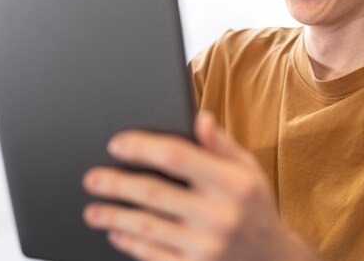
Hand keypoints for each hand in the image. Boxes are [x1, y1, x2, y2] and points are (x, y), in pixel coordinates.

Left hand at [82, 111, 319, 260]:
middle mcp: (219, 215)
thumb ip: (221, 145)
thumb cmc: (254, 207)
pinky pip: (153, 255)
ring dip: (113, 216)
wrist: (272, 260)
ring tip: (93, 210)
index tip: (117, 144)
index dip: (142, 147)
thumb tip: (199, 118)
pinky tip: (116, 233)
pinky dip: (129, 243)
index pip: (177, 156)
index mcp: (232, 183)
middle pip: (153, 193)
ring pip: (146, 227)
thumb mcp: (248, 170)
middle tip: (92, 179)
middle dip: (116, 184)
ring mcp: (206, 246)